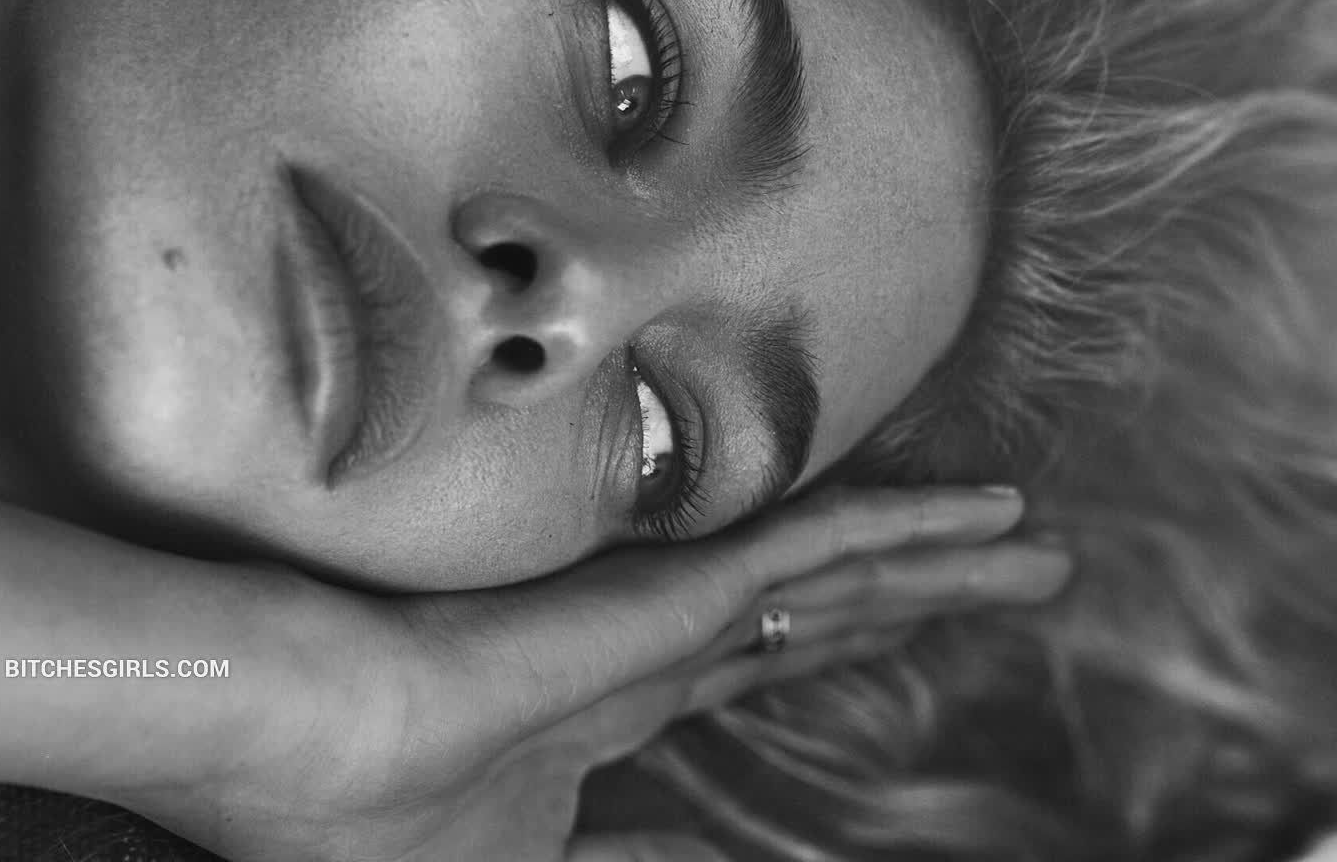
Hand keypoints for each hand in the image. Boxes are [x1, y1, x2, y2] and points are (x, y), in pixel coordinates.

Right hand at [126, 485, 1069, 861]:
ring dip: (951, 558)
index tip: (908, 629)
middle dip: (927, 590)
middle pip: (831, 602)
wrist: (301, 738)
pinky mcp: (687, 585)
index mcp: (622, 692)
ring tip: (1035, 545)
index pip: (764, 652)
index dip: (844, 638)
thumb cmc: (369, 815)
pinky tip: (993, 520)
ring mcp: (681, 602)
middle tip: (1020, 571)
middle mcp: (668, 633)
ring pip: (852, 566)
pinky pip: (834, 544)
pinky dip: (919, 527)